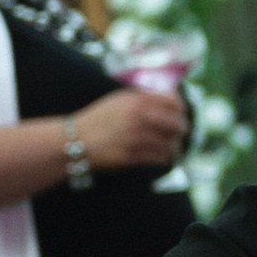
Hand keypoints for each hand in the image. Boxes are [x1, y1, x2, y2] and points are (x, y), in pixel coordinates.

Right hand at [75, 88, 189, 173]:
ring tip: (173, 148)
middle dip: (181, 130)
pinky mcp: (132, 156)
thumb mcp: (119, 100)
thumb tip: (170, 97)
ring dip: (174, 147)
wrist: (75, 140)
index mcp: (137, 101)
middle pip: (177, 124)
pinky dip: (164, 158)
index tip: (181, 115)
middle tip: (180, 134)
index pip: (174, 103)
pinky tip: (163, 157)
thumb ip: (143, 97)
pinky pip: (159, 158)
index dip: (181, 110)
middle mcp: (139, 118)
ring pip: (170, 144)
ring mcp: (136, 138)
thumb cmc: (99, 119)